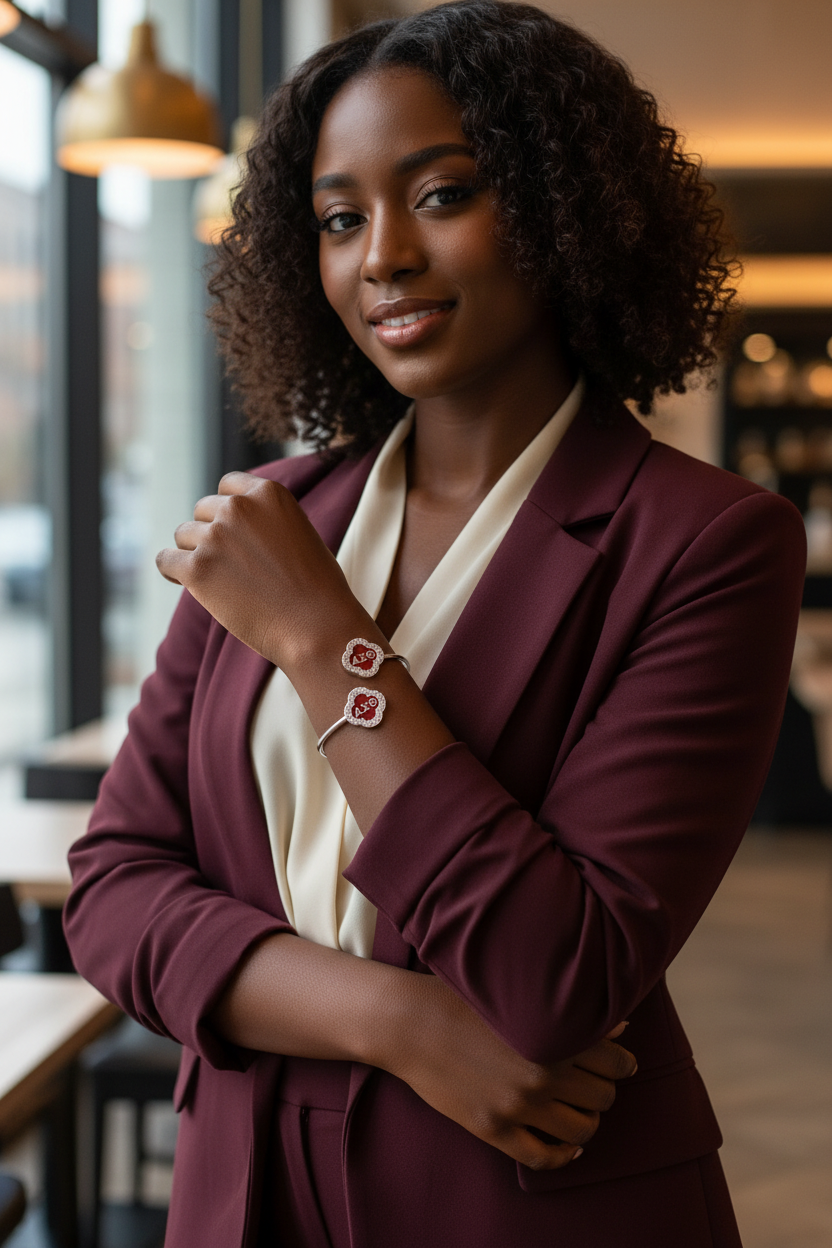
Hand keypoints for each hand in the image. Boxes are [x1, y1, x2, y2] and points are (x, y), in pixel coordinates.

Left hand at [155, 473, 363, 666]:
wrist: (317, 626)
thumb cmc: (317, 588)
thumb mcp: (298, 533)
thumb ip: (266, 520)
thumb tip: (231, 525)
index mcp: (267, 493)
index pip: (228, 486)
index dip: (227, 510)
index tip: (233, 532)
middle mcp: (238, 508)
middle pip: (203, 510)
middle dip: (211, 533)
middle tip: (230, 565)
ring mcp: (216, 537)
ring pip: (183, 535)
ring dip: (195, 553)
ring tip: (219, 580)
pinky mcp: (197, 569)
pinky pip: (166, 560)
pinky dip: (172, 571)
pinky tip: (184, 582)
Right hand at [385, 976, 635, 1170]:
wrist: (412, 1022)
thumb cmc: (463, 998)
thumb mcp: (519, 995)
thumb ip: (571, 1012)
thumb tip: (621, 1026)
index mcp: (554, 1036)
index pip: (616, 1061)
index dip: (622, 1063)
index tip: (619, 1062)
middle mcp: (544, 1073)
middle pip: (603, 1096)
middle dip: (603, 1089)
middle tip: (593, 1082)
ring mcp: (519, 1105)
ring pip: (581, 1129)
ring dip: (586, 1120)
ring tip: (577, 1109)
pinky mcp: (494, 1129)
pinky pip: (543, 1157)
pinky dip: (563, 1155)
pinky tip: (566, 1145)